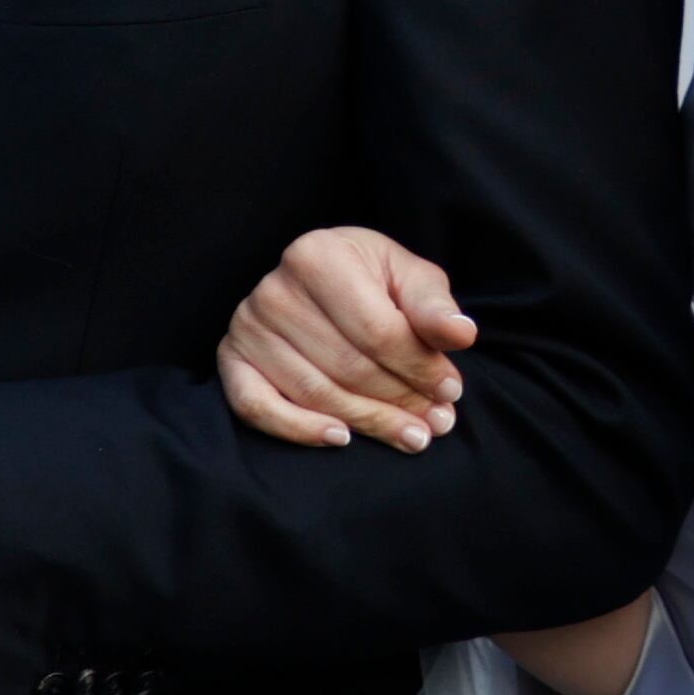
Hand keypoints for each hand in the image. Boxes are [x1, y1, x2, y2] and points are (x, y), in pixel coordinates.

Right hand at [217, 226, 473, 452]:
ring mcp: (247, 327)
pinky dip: (298, 429)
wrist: (324, 279)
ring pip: (314, 393)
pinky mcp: (232, 360)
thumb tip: (461, 334)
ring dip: (368, 422)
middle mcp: (274, 289)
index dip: (418, 367)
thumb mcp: (410, 278)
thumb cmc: (373, 280)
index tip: (452, 391)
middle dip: (399, 400)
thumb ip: (433, 307)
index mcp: (317, 255)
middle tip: (438, 422)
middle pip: (347, 366)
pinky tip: (341, 438)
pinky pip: (256, 406)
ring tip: (412, 435)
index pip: (376, 329)